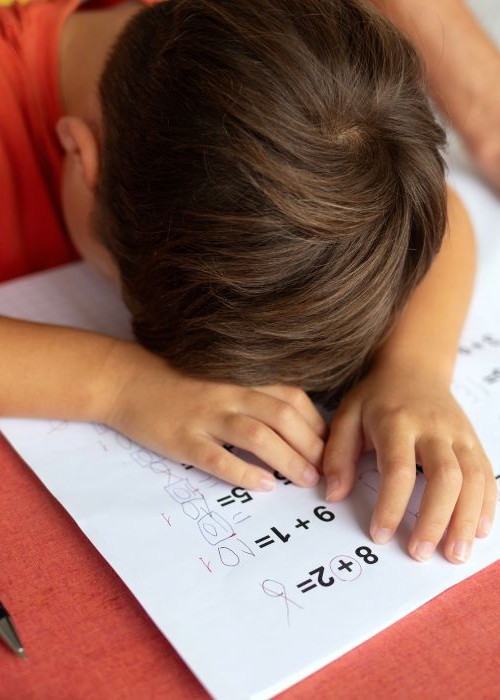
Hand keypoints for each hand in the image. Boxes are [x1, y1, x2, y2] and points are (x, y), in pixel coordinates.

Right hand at [101, 340, 326, 490]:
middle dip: (310, 446)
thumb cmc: (179, 381)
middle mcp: (229, 393)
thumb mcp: (221, 377)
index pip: (292, 397)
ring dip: (287, 460)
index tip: (329, 445)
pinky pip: (217, 458)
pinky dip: (243, 473)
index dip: (317, 423)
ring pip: (257, 437)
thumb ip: (254, 391)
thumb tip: (293, 421)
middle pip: (282, 417)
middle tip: (325, 471)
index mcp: (241, 378)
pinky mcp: (183, 438)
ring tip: (304, 480)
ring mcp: (205, 415)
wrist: (127, 380)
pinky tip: (263, 487)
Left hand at [323, 360, 496, 563]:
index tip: (379, 535)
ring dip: (466, 519)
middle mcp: (434, 428)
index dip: (391, 505)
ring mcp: (459, 435)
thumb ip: (337, 454)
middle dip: (435, 519)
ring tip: (454, 555)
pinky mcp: (473, 441)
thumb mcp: (346, 416)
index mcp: (397, 422)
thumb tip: (333, 495)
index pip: (398, 469)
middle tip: (420, 553)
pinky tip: (478, 531)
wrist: (414, 367)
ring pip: (473, 479)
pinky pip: (487, 475)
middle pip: (445, 476)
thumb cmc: (376, 397)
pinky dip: (486, 505)